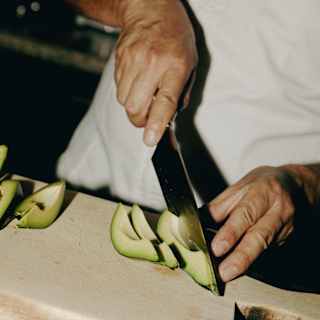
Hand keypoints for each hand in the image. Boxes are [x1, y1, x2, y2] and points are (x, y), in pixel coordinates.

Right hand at [115, 0, 196, 145]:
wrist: (150, 9)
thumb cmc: (175, 38)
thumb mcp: (190, 63)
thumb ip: (182, 94)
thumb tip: (170, 119)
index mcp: (175, 66)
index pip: (164, 100)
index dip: (156, 123)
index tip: (151, 139)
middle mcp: (152, 64)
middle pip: (135, 107)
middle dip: (140, 119)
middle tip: (149, 116)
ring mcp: (132, 61)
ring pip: (124, 101)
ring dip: (134, 105)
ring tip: (144, 93)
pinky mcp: (119, 60)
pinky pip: (119, 88)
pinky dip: (127, 92)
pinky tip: (137, 80)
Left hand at [209, 165, 308, 281]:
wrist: (294, 185)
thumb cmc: (262, 184)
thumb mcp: (239, 187)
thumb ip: (219, 206)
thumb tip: (199, 223)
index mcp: (263, 192)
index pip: (245, 214)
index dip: (231, 232)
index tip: (217, 247)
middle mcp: (278, 211)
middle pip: (260, 237)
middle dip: (241, 257)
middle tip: (225, 272)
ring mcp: (285, 227)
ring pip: (264, 248)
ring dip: (245, 263)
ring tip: (228, 273)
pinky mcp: (287, 239)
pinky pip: (268, 251)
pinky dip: (252, 260)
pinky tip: (239, 267)